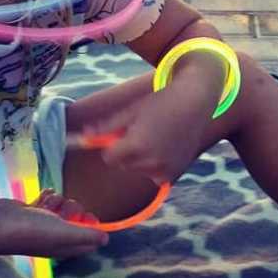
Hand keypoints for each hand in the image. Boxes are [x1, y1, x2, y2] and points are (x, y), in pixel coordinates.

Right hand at [0, 193, 107, 258]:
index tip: (88, 216)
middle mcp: (56, 237)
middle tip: (62, 211)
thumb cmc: (34, 231)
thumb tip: (107, 240)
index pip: (88, 239)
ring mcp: (43, 224)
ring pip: (61, 206)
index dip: (91, 227)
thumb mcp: (65, 233)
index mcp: (66, 246)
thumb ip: (87, 235)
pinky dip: (46, 197)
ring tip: (46, 205)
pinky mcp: (32, 212)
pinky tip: (41, 197)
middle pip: (75, 218)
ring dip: (57, 201)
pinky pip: (47, 201)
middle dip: (71, 208)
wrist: (1, 224)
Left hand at [81, 84, 209, 184]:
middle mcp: (151, 161)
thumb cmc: (160, 103)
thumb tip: (84, 136)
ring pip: (139, 170)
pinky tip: (165, 147)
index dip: (112, 145)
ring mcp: (165, 169)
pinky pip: (155, 176)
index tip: (120, 134)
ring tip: (156, 136)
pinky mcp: (175, 173)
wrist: (193, 102)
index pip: (109, 157)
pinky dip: (155, 166)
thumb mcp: (131, 111)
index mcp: (136, 144)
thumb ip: (107, 126)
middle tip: (141, 130)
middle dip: (126, 151)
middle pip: (123, 164)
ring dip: (141, 159)